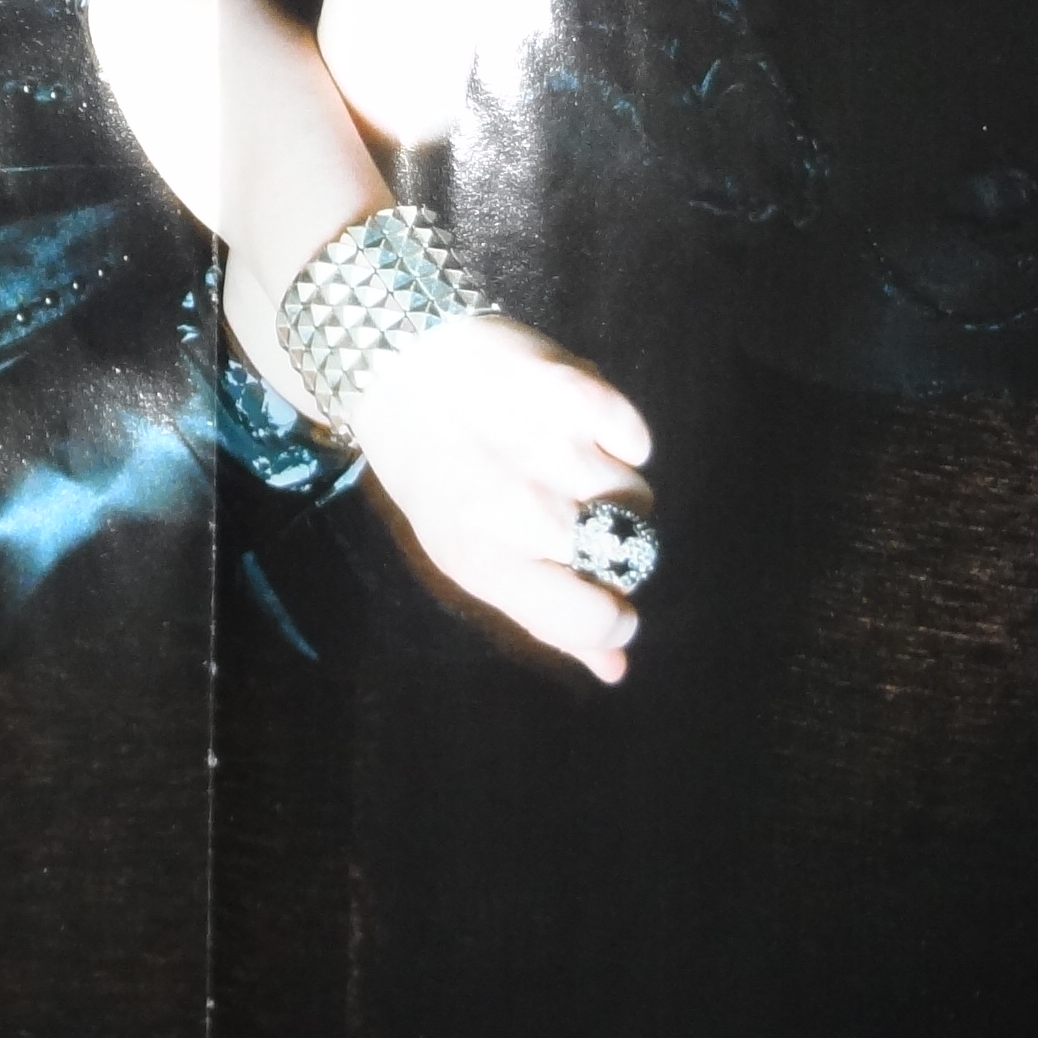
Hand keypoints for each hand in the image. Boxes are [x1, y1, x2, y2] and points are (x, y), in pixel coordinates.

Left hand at [340, 313, 654, 682]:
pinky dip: (618, 436)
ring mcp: (554, 452)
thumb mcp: (469, 557)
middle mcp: (525, 513)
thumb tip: (615, 670)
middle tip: (567, 513)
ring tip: (562, 464)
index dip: (613, 619)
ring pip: (638, 498)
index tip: (605, 598)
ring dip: (614, 489)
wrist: (399, 367)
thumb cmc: (436, 475)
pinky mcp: (576, 394)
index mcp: (490, 562)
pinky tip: (575, 426)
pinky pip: (636, 441)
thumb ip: (543, 616)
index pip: (595, 622)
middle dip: (612, 545)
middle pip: (629, 559)